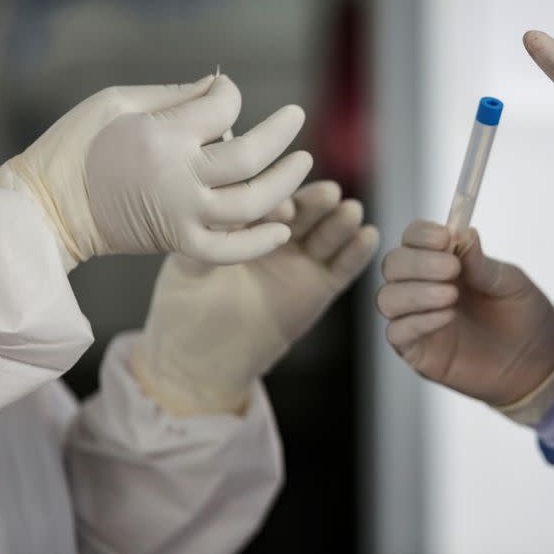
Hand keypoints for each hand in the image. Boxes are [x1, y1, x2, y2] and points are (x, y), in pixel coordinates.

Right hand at [0, 75, 311, 268]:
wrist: (50, 208)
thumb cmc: (77, 146)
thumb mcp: (117, 102)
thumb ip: (174, 95)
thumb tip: (219, 87)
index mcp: (163, 136)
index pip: (224, 109)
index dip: (232, 96)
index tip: (227, 95)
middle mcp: (180, 178)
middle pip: (250, 157)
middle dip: (280, 134)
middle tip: (297, 117)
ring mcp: (183, 215)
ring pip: (251, 203)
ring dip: (284, 183)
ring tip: (303, 163)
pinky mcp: (180, 242)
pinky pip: (228, 250)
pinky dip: (257, 243)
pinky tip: (282, 230)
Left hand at [132, 181, 378, 415]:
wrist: (202, 360)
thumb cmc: (184, 309)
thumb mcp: (189, 266)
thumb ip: (209, 238)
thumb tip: (222, 207)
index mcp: (246, 224)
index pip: (267, 204)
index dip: (277, 202)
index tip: (282, 208)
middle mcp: (276, 236)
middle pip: (304, 213)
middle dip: (317, 202)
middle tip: (330, 194)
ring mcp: (301, 260)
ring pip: (327, 235)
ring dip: (341, 221)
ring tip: (350, 212)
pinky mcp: (321, 287)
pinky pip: (343, 266)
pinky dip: (358, 251)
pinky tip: (368, 236)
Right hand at [377, 221, 553, 407]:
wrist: (536, 361)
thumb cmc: (521, 315)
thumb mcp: (509, 282)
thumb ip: (481, 263)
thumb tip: (462, 232)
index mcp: (440, 261)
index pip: (412, 238)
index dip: (421, 234)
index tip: (445, 238)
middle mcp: (420, 286)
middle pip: (392, 265)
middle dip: (418, 263)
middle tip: (451, 268)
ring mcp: (415, 318)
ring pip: (386, 298)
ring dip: (415, 292)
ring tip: (451, 295)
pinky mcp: (415, 350)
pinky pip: (397, 332)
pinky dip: (418, 321)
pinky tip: (446, 317)